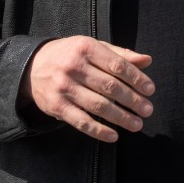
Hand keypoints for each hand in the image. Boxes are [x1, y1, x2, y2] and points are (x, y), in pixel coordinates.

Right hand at [19, 36, 154, 141]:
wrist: (33, 65)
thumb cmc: (71, 55)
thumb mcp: (93, 47)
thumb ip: (120, 54)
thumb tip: (147, 60)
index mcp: (86, 48)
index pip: (117, 65)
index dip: (136, 78)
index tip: (150, 90)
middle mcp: (74, 66)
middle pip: (110, 86)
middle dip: (132, 100)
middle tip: (147, 109)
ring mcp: (64, 87)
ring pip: (98, 105)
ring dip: (121, 117)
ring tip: (137, 124)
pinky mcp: (57, 106)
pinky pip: (81, 122)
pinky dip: (99, 131)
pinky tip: (114, 135)